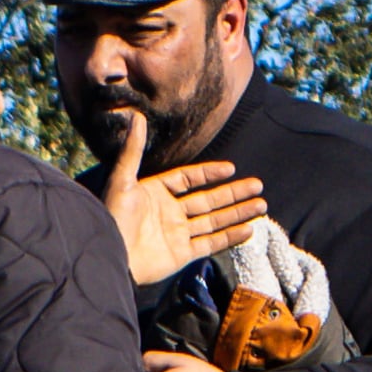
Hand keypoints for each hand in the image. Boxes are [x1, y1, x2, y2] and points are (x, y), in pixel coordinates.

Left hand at [99, 114, 266, 284]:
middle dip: (234, 193)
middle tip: (258, 186)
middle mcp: (169, 212)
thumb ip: (133, 149)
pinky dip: (230, 237)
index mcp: (155, 193)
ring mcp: (177, 234)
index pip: (188, 179)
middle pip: (208, 200)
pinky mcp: (182, 254)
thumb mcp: (123, 179)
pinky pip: (211, 243)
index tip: (231, 169)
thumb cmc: (113, 217)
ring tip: (261, 205)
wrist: (109, 255)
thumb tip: (137, 116)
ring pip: (214, 221)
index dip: (210, 173)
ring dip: (238, 213)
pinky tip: (249, 229)